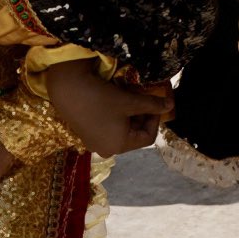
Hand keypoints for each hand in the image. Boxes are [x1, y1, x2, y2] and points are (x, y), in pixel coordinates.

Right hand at [43, 60, 175, 157]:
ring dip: (129, 111)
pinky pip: (108, 126)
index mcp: (119, 146)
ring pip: (121, 128)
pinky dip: (116, 113)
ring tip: (128, 93)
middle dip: (141, 114)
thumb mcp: (131, 101)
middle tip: (143, 95)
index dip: (155, 119)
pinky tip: (114, 98)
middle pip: (134, 133)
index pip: (147, 137)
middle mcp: (106, 149)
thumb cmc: (102, 97)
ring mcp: (94, 142)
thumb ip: (153, 105)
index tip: (156, 102)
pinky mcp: (85, 132)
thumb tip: (171, 105)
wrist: (67, 88)